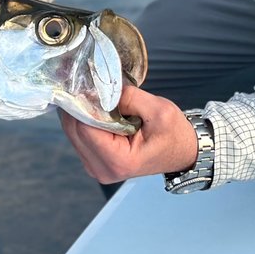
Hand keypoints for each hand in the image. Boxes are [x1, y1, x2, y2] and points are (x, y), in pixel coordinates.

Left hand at [59, 84, 198, 184]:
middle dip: (79, 105)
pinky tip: (96, 108)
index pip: (84, 127)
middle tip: (90, 84)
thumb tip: (101, 88)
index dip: (84, 103)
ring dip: (80, 111)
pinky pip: (78, 136)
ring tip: (96, 95)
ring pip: (72, 132)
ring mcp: (95, 167)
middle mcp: (102, 169)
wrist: (182, 152)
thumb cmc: (174, 134)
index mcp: (119, 161)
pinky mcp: (92, 161)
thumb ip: (130, 98)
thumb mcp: (159, 110)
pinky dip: (83, 119)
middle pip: (73, 130)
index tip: (90, 84)